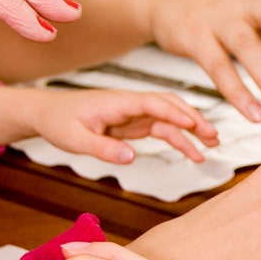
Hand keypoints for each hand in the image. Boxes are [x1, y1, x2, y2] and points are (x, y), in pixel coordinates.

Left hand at [0, 87, 218, 163]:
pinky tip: (194, 154)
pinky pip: (163, 130)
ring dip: (192, 130)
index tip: (194, 125)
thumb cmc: (58, 121)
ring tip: (212, 146)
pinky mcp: (135, 124)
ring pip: (171, 119)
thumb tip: (132, 157)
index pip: (153, 103)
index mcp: (118, 102)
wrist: (47, 112)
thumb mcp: (75, 139)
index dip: (175, 113)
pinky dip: (180, 140)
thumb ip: (104, 148)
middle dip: (194, 119)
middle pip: (170, 106)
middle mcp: (131, 104)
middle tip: (213, 136)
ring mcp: (135, 113)